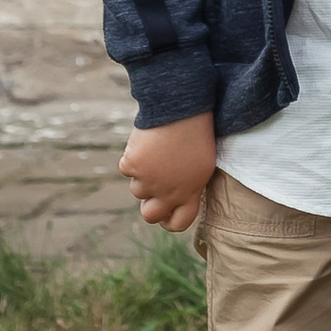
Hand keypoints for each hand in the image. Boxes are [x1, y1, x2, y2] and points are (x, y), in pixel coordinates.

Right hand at [120, 114, 216, 232]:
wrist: (180, 107)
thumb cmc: (196, 131)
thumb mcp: (203, 163)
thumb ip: (190, 185)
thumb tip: (176, 197)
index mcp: (191, 192)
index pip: (179, 223)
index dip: (170, 220)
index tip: (167, 212)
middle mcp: (168, 192)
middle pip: (150, 215)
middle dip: (149, 207)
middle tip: (153, 191)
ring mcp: (148, 180)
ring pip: (137, 189)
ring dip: (143, 176)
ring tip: (156, 153)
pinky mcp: (132, 166)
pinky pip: (127, 168)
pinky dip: (133, 158)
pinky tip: (146, 143)